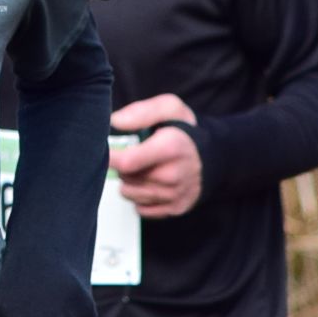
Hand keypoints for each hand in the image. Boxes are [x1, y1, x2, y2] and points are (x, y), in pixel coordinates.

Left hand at [109, 92, 201, 216]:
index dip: (109, 157)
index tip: (104, 150)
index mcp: (171, 147)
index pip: (127, 162)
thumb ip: (141, 112)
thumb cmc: (185, 130)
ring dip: (130, 182)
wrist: (214, 156)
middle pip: (126, 178)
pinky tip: (150, 182)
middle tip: (134, 154)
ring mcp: (175, 195)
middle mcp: (174, 175)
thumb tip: (115, 122)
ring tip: (143, 167)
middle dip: (123, 166)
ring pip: (130, 194)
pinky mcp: (175, 208)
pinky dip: (140, 197)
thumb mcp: (169, 107)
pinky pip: (141, 209)